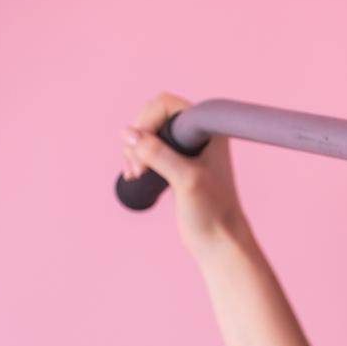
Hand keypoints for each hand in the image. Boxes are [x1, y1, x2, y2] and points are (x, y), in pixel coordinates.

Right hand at [120, 92, 249, 257]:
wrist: (220, 241)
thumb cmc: (212, 212)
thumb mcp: (185, 179)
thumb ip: (158, 153)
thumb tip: (126, 133)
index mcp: (208, 131)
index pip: (167, 104)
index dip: (147, 119)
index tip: (141, 148)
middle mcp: (198, 136)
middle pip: (153, 118)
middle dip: (137, 138)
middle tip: (138, 168)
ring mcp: (187, 151)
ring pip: (147, 135)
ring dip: (134, 151)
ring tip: (136, 174)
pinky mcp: (176, 166)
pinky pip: (148, 151)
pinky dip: (137, 160)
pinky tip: (135, 176)